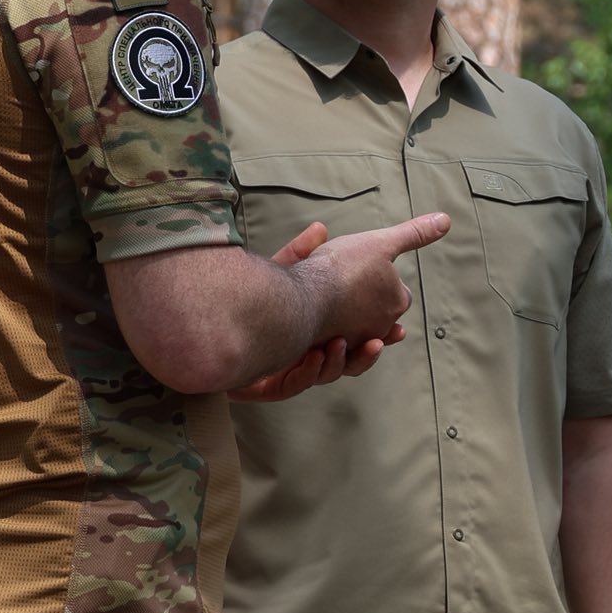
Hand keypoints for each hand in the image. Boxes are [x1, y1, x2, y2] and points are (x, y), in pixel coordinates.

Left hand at [225, 221, 409, 400]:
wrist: (212, 322)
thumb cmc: (249, 297)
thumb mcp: (279, 271)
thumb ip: (301, 252)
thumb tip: (320, 228)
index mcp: (321, 328)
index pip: (358, 335)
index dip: (380, 334)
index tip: (398, 328)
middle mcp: (310, 351)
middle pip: (349, 360)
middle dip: (368, 353)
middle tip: (382, 340)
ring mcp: (291, 370)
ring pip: (327, 374)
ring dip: (340, 362)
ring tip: (342, 345)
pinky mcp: (270, 384)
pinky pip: (294, 384)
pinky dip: (309, 372)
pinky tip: (315, 356)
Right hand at [313, 212, 451, 342]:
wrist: (305, 297)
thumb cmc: (343, 268)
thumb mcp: (381, 242)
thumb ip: (414, 233)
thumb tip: (445, 220)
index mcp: (397, 302)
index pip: (401, 295)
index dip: (387, 283)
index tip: (370, 272)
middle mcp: (380, 328)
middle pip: (380, 315)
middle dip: (369, 304)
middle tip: (349, 286)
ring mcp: (353, 342)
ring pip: (356, 331)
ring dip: (348, 319)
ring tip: (337, 305)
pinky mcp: (327, 351)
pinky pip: (332, 346)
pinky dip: (329, 334)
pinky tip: (320, 322)